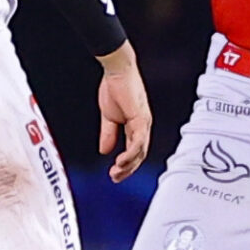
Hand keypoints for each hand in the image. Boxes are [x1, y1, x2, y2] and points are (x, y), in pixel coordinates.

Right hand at [97, 43, 151, 181]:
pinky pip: (138, 141)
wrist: (116, 72)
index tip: (114, 174)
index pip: (135, 150)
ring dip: (129, 165)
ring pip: (141, 151)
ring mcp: (144, 123)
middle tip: (115, 178)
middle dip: (128, 169)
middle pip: (140, 154)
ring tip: (116, 173)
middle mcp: (144, 126)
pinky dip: (131, 153)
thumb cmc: (114, 89)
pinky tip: (120, 161)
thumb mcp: (109, 117)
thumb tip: (104, 151)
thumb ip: (108, 134)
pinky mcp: (141, 119)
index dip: (126, 164)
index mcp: (137, 126)